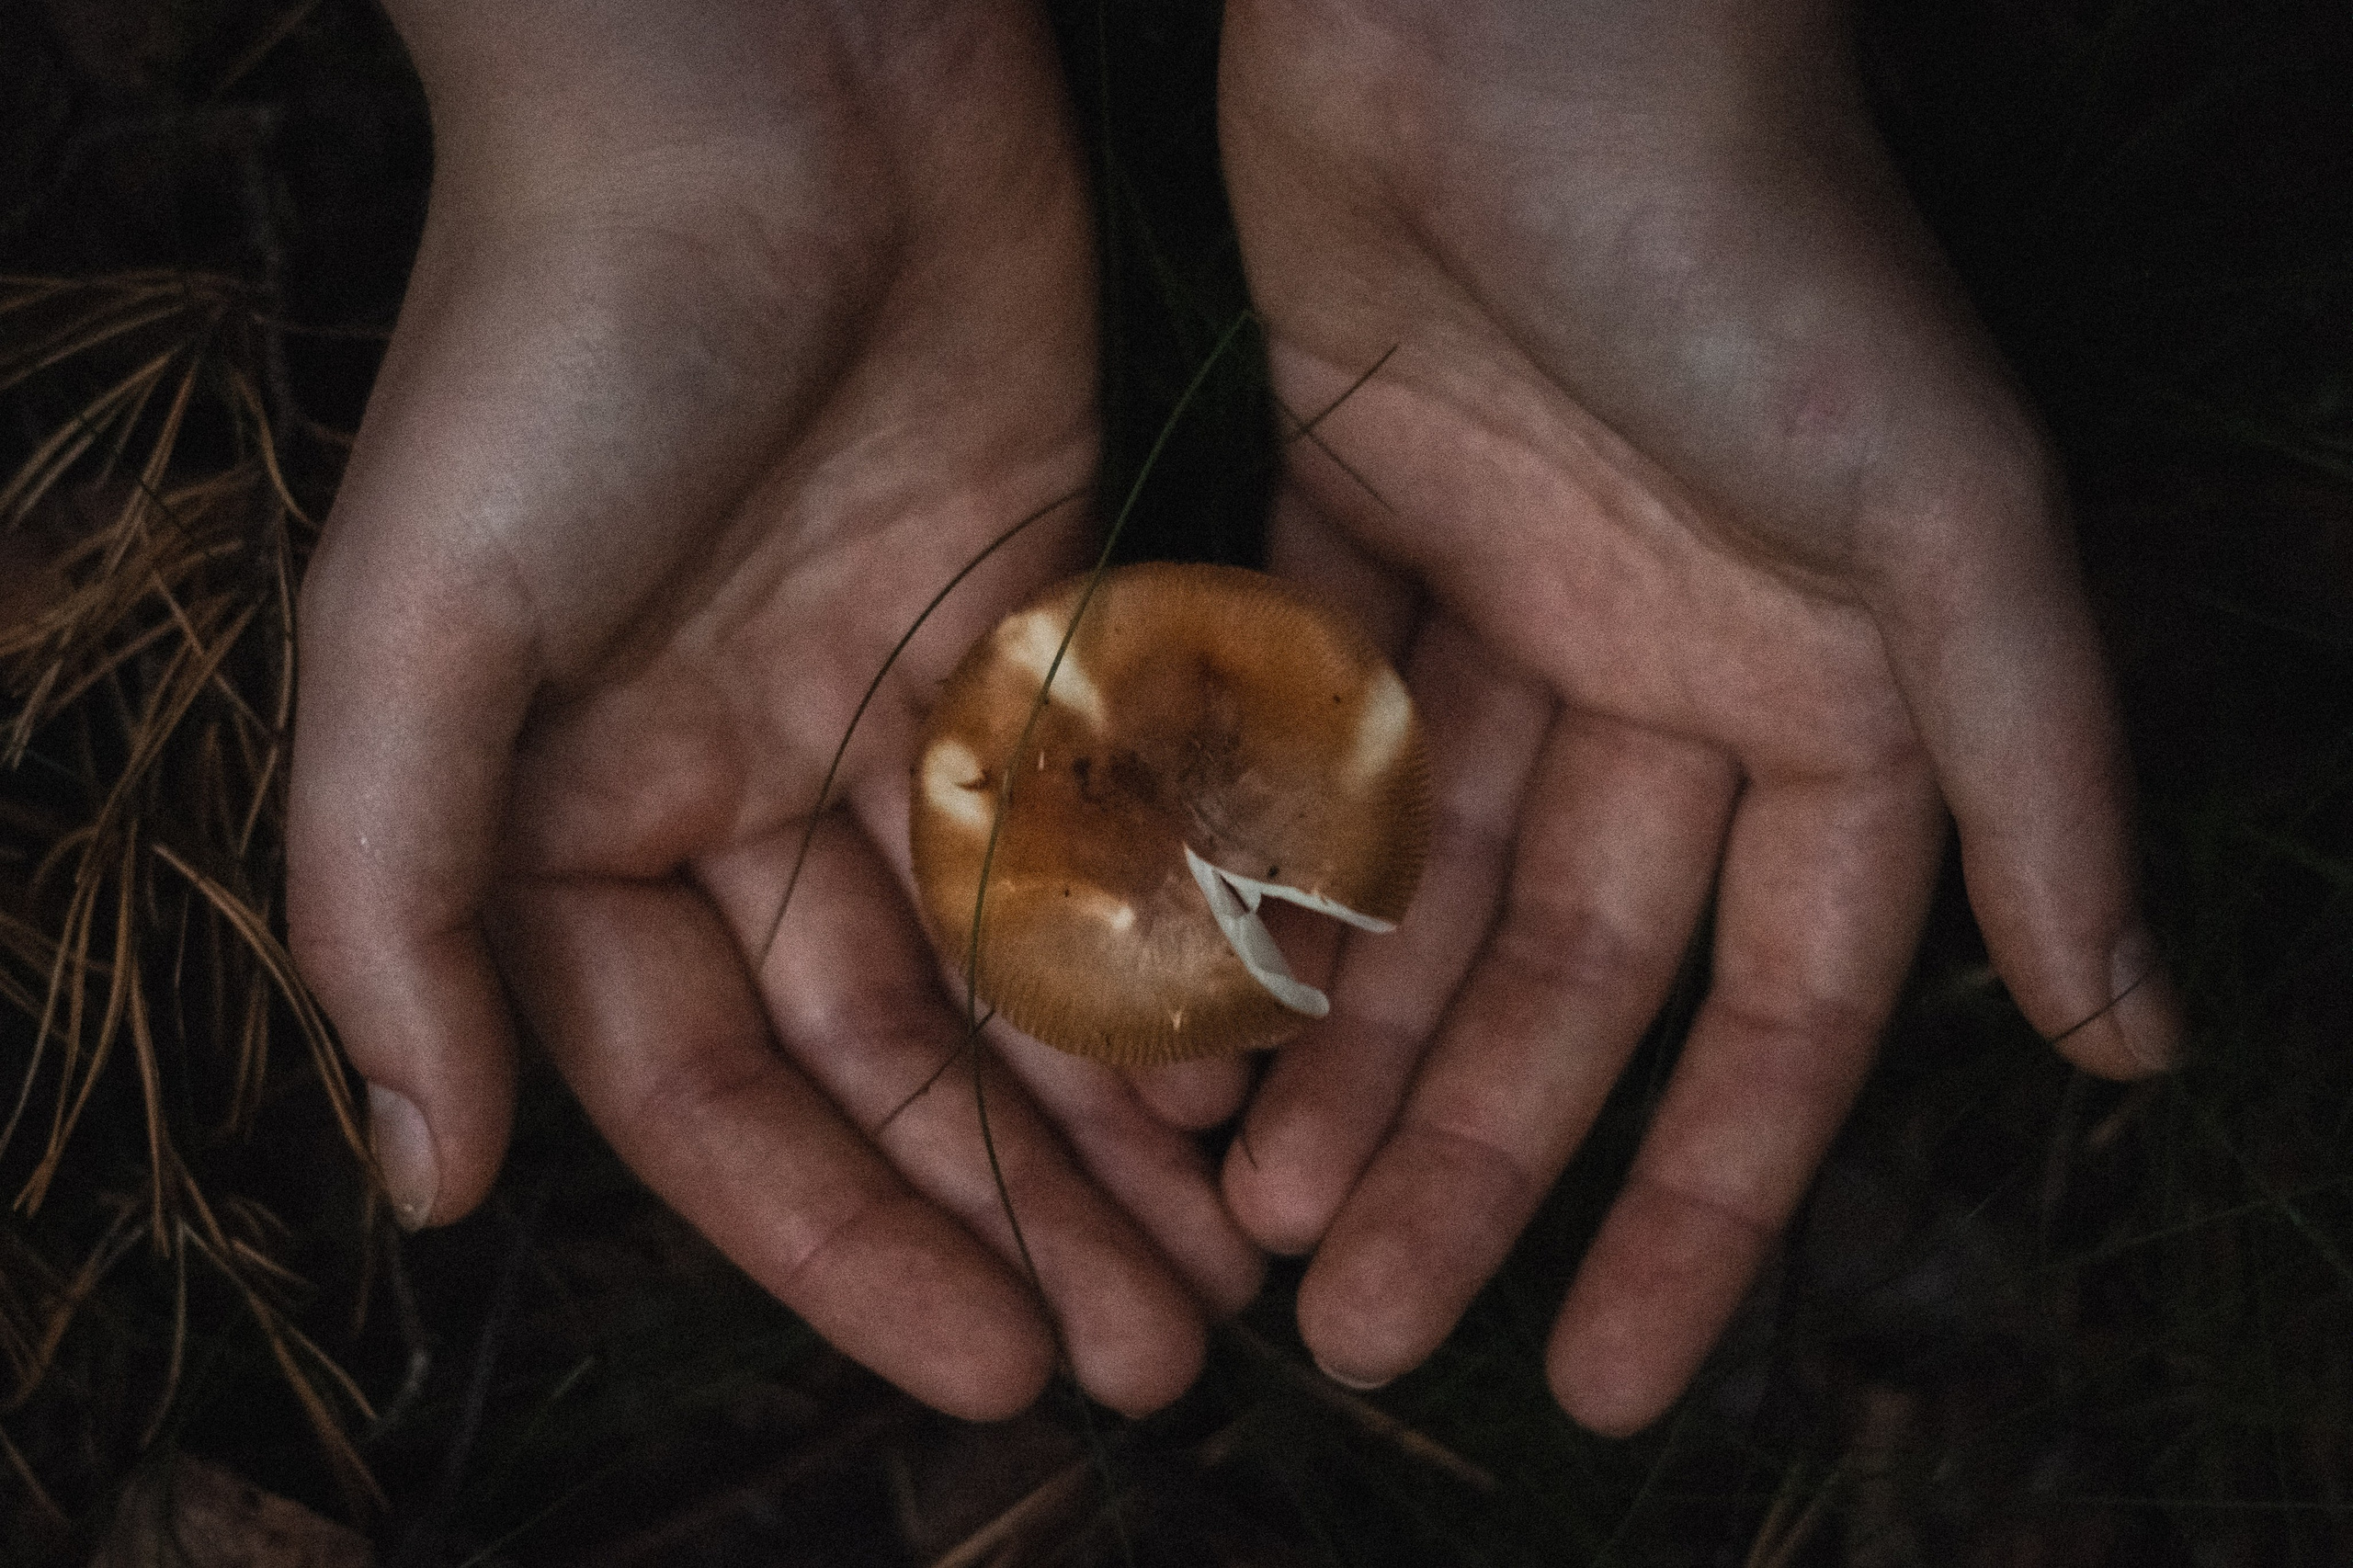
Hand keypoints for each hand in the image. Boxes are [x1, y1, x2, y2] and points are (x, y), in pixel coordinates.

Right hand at [288, 0, 1258, 1421]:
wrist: (766, 75)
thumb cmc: (561, 343)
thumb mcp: (418, 636)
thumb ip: (396, 909)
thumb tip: (430, 1176)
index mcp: (582, 824)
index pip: (725, 1101)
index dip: (853, 1247)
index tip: (998, 1367)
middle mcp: (743, 789)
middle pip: (897, 1062)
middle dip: (1014, 1218)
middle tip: (1152, 1366)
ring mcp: (899, 708)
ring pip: (1024, 968)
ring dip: (1115, 1119)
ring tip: (1230, 1270)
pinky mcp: (1038, 620)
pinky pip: (1113, 825)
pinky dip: (1175, 939)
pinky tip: (1259, 1057)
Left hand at [1218, 0, 2179, 1433]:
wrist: (1513, 2)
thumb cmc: (1754, 240)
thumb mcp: (1942, 512)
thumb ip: (2035, 763)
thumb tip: (2137, 1032)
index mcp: (1828, 703)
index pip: (1769, 1019)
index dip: (1698, 1206)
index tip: (1609, 1381)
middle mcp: (1663, 676)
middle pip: (1558, 986)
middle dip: (1469, 1160)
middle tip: (1354, 1331)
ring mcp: (1498, 607)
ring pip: (1408, 891)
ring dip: (1338, 1050)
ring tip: (1245, 1214)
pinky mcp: (1340, 525)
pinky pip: (1288, 742)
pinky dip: (1240, 862)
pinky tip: (1173, 1003)